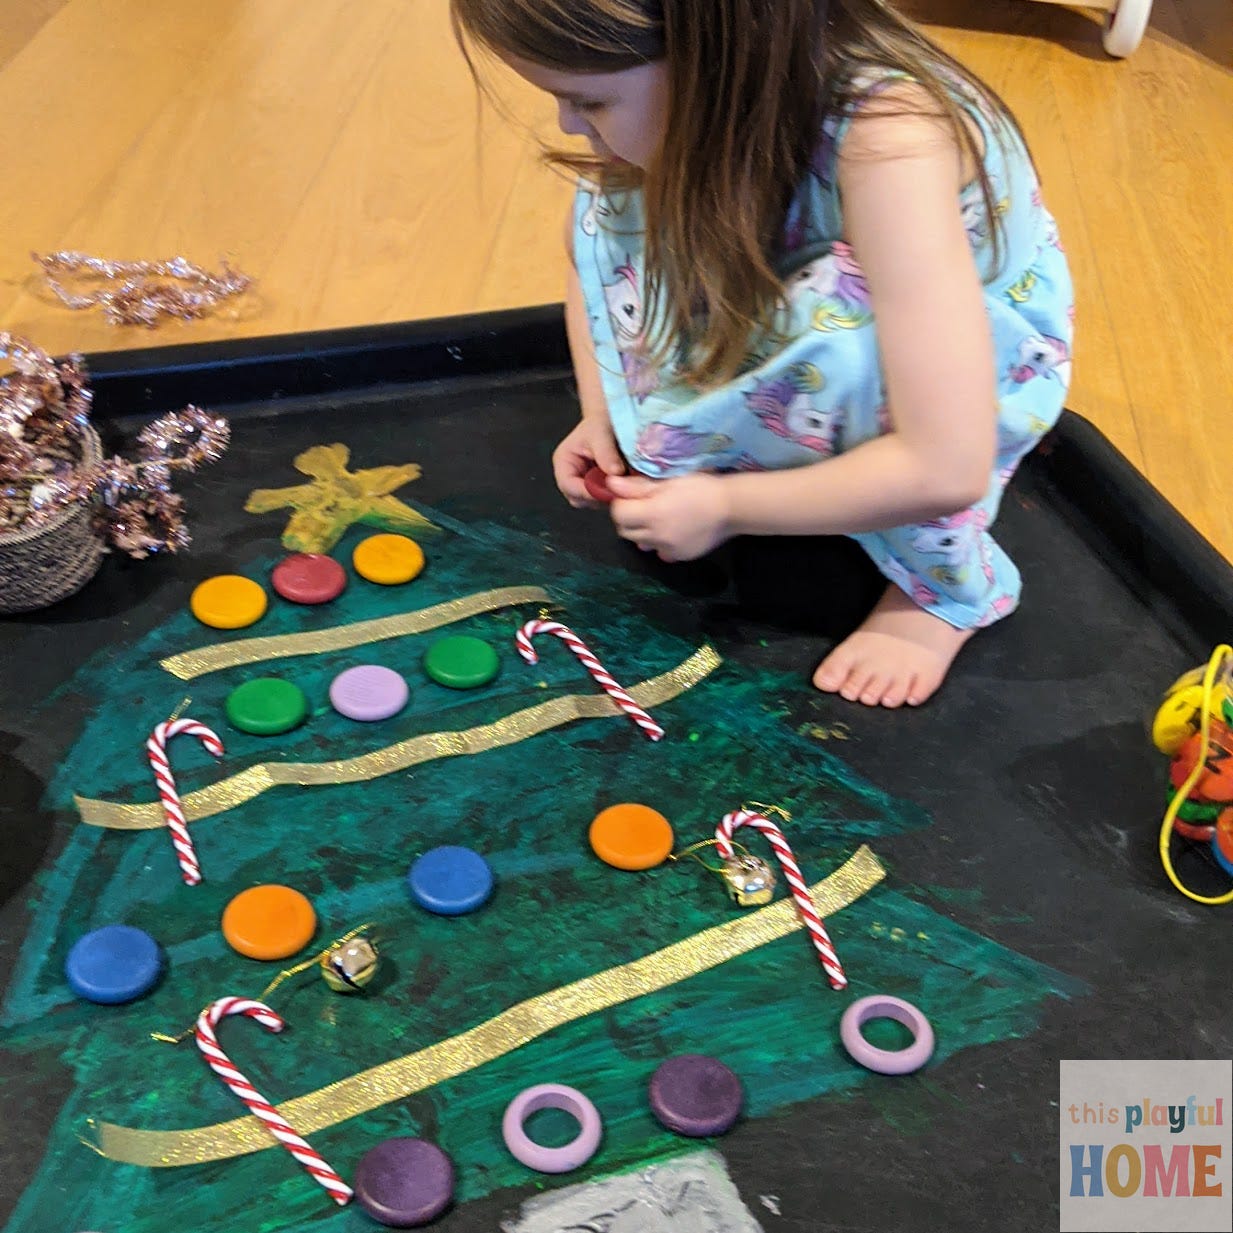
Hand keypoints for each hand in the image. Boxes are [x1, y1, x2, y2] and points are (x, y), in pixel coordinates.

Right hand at [553, 417, 625, 507]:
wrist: (610, 420)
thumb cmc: (600, 422)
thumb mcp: (601, 433)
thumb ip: (606, 453)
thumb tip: (615, 473)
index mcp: (564, 463)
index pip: (568, 485)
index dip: (587, 491)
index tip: (608, 491)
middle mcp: (570, 476)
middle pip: (578, 499)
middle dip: (598, 497)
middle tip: (619, 489)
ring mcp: (584, 484)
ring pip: (592, 502)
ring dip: (607, 497)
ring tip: (623, 484)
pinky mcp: (598, 487)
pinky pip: (604, 499)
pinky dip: (614, 495)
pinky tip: (625, 484)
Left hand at [607, 472, 731, 561]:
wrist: (731, 508)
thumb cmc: (701, 488)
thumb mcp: (668, 482)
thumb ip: (637, 486)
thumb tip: (610, 484)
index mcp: (652, 514)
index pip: (618, 514)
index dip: (621, 503)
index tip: (631, 496)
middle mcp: (656, 536)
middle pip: (625, 532)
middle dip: (628, 519)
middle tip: (643, 506)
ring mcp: (668, 549)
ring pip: (641, 544)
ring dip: (643, 532)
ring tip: (659, 519)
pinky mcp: (680, 557)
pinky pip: (660, 552)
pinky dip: (660, 543)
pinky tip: (673, 530)